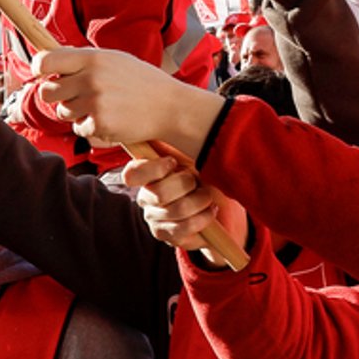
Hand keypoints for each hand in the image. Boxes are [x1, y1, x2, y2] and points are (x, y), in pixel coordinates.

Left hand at [33, 47, 223, 155]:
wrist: (169, 106)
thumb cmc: (141, 81)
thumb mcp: (115, 59)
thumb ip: (84, 59)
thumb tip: (50, 60)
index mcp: (93, 58)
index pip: (45, 60)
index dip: (39, 68)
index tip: (44, 74)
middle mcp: (91, 79)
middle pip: (46, 91)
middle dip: (57, 96)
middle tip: (75, 95)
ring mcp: (94, 103)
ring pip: (62, 112)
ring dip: (76, 113)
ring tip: (100, 106)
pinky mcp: (99, 125)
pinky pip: (79, 129)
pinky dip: (90, 127)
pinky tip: (110, 119)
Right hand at [124, 141, 248, 267]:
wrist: (225, 205)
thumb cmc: (207, 173)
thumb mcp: (194, 153)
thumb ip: (178, 144)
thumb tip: (168, 123)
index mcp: (147, 173)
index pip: (132, 173)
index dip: (152, 168)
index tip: (173, 163)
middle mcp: (146, 196)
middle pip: (159, 193)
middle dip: (187, 185)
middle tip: (200, 182)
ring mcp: (154, 218)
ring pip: (176, 210)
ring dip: (200, 202)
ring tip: (208, 198)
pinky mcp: (166, 236)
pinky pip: (183, 228)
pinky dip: (203, 218)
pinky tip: (211, 211)